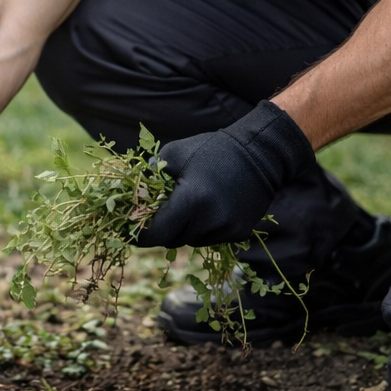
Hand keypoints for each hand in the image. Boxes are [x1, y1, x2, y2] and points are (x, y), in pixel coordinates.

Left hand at [135, 100, 315, 248]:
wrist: (259, 153)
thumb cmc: (212, 149)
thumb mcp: (175, 153)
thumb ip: (151, 174)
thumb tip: (134, 192)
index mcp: (191, 201)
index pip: (157, 233)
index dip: (141, 235)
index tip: (131, 231)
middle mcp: (210, 221)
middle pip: (173, 240)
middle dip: (162, 230)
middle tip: (158, 214)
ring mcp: (227, 230)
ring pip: (192, 241)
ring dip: (184, 229)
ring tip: (187, 206)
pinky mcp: (239, 233)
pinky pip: (211, 238)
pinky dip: (203, 228)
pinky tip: (207, 208)